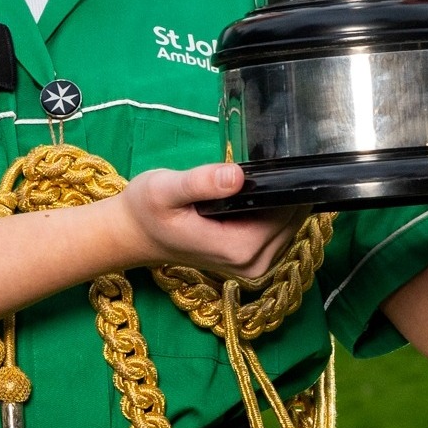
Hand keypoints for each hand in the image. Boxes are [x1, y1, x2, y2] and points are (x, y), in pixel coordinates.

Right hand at [118, 162, 308, 280]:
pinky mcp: (253, 262)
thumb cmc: (146, 210)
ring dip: (280, 201)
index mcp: (239, 248)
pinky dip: (273, 212)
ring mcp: (255, 266)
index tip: (275, 161)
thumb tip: (236, 176)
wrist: (134, 235)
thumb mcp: (164, 189)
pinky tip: (252, 196)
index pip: (287, 212)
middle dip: (284, 191)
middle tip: (261, 164)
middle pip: (293, 220)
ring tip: (254, 177)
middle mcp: (253, 264)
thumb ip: (200, 183)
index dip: (286, 185)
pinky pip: (279, 232)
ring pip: (290, 226)